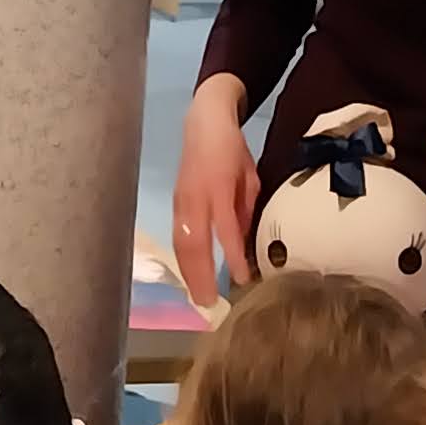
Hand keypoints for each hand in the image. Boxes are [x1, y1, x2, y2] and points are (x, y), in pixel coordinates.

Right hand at [173, 76, 262, 308]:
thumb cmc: (233, 149)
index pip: (225, 229)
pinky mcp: (175, 204)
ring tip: (197, 297)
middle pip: (194, 243)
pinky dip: (183, 260)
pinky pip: (178, 237)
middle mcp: (195, 198)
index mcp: (219, 187)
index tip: (243, 280)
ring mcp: (181, 202)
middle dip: (200, 275)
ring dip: (188, 273)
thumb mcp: (250, 177)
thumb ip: (245, 210)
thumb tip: (245, 243)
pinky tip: (190, 277)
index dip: (233, 256)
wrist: (204, 121)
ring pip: (181, 244)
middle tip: (209, 303)